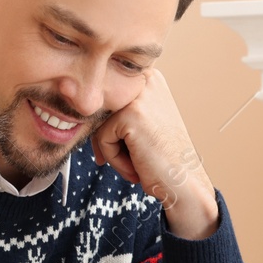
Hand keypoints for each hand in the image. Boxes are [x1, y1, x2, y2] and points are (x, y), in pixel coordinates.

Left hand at [90, 68, 218, 240]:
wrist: (185, 184)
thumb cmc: (163, 159)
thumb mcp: (142, 124)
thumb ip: (118, 111)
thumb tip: (77, 110)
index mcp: (149, 78)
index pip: (108, 98)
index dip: (111, 128)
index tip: (128, 149)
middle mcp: (146, 80)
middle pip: (101, 109)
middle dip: (109, 139)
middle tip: (131, 161)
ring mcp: (138, 95)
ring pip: (100, 124)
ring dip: (112, 151)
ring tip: (137, 164)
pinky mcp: (130, 115)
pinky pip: (102, 138)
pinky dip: (114, 159)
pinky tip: (137, 167)